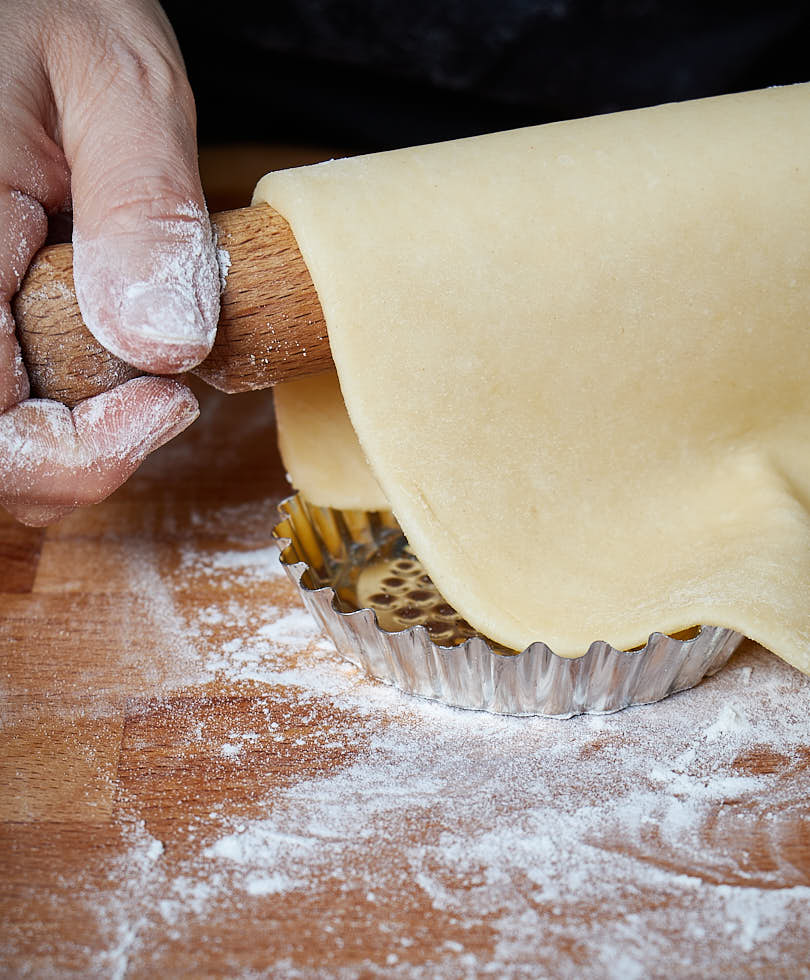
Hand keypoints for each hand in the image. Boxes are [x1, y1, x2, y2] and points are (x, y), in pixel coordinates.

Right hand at [0, 0, 219, 524]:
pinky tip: (90, 343)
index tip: (171, 400)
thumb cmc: (45, 5)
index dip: (78, 454)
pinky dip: (49, 402)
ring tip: (127, 356)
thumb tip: (165, 345)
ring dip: (63, 433)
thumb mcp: (119, 84)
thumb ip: (142, 209)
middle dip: (75, 452)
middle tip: (161, 391)